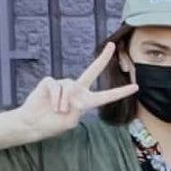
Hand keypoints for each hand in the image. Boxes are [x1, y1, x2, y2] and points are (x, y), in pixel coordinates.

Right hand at [11, 44, 137, 141]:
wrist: (33, 124)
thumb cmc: (53, 125)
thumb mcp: (70, 122)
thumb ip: (76, 109)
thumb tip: (72, 94)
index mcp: (86, 102)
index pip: (106, 96)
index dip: (121, 92)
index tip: (136, 87)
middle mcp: (77, 90)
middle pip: (92, 71)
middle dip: (102, 58)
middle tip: (112, 45)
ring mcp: (63, 84)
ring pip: (68, 87)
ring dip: (62, 102)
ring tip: (57, 110)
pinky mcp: (50, 82)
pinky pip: (55, 86)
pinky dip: (54, 97)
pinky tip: (51, 104)